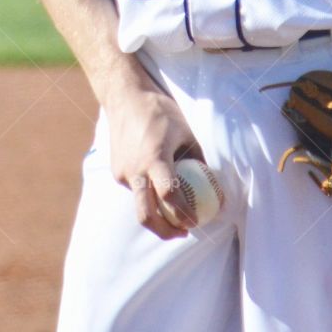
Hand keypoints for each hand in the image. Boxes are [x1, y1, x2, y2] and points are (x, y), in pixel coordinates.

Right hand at [104, 85, 204, 240]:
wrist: (126, 99)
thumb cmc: (162, 113)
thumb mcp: (187, 133)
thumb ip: (197, 161)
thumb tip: (214, 187)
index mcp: (155, 158)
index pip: (169, 196)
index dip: (183, 214)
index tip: (195, 223)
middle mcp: (135, 170)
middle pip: (146, 215)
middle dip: (164, 231)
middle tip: (182, 233)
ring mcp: (122, 173)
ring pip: (139, 204)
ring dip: (156, 215)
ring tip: (175, 216)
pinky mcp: (116, 172)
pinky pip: (134, 190)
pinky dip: (147, 194)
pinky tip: (157, 184)